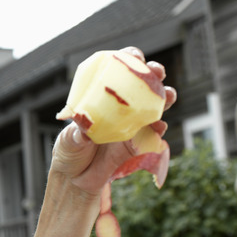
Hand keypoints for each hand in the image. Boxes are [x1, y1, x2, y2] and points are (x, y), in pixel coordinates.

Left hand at [50, 47, 176, 194]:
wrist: (76, 180)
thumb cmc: (69, 152)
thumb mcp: (68, 140)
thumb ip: (77, 132)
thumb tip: (84, 125)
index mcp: (100, 96)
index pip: (116, 71)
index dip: (128, 60)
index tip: (134, 57)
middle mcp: (119, 106)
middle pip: (141, 83)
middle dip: (153, 73)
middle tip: (156, 72)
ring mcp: (132, 123)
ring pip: (154, 105)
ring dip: (164, 97)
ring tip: (167, 96)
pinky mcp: (140, 142)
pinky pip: (154, 133)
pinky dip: (158, 128)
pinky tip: (159, 126)